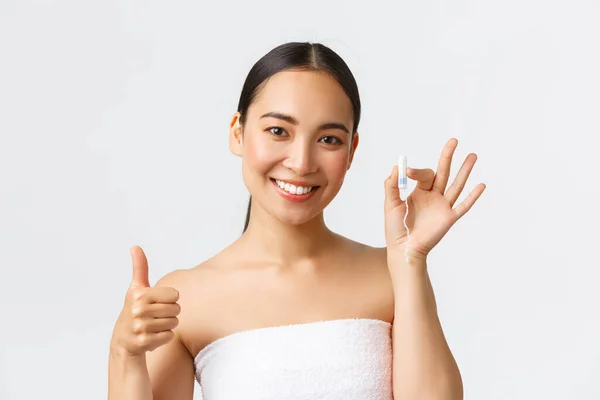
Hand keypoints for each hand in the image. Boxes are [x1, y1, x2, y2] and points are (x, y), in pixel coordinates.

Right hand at [110, 246, 180, 356]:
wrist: (122, 340)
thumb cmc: (134, 309)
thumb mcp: (136, 288)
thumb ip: (139, 268)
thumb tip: (135, 246)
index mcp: (140, 294)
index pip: (175, 294)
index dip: (169, 299)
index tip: (156, 302)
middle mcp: (139, 310)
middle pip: (176, 309)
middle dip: (170, 313)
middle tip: (155, 315)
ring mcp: (141, 327)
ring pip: (174, 323)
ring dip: (167, 325)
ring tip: (153, 325)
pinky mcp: (144, 342)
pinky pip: (170, 336)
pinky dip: (164, 337)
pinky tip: (152, 336)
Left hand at [384, 138, 485, 259]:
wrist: (403, 249)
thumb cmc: (395, 228)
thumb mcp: (390, 203)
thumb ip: (391, 185)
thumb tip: (397, 167)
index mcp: (419, 192)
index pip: (424, 174)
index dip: (416, 171)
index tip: (406, 172)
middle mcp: (433, 196)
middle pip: (443, 173)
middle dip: (448, 157)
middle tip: (453, 140)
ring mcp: (442, 207)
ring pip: (456, 185)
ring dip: (465, 171)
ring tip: (472, 155)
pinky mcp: (448, 218)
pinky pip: (463, 206)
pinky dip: (472, 197)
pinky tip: (481, 185)